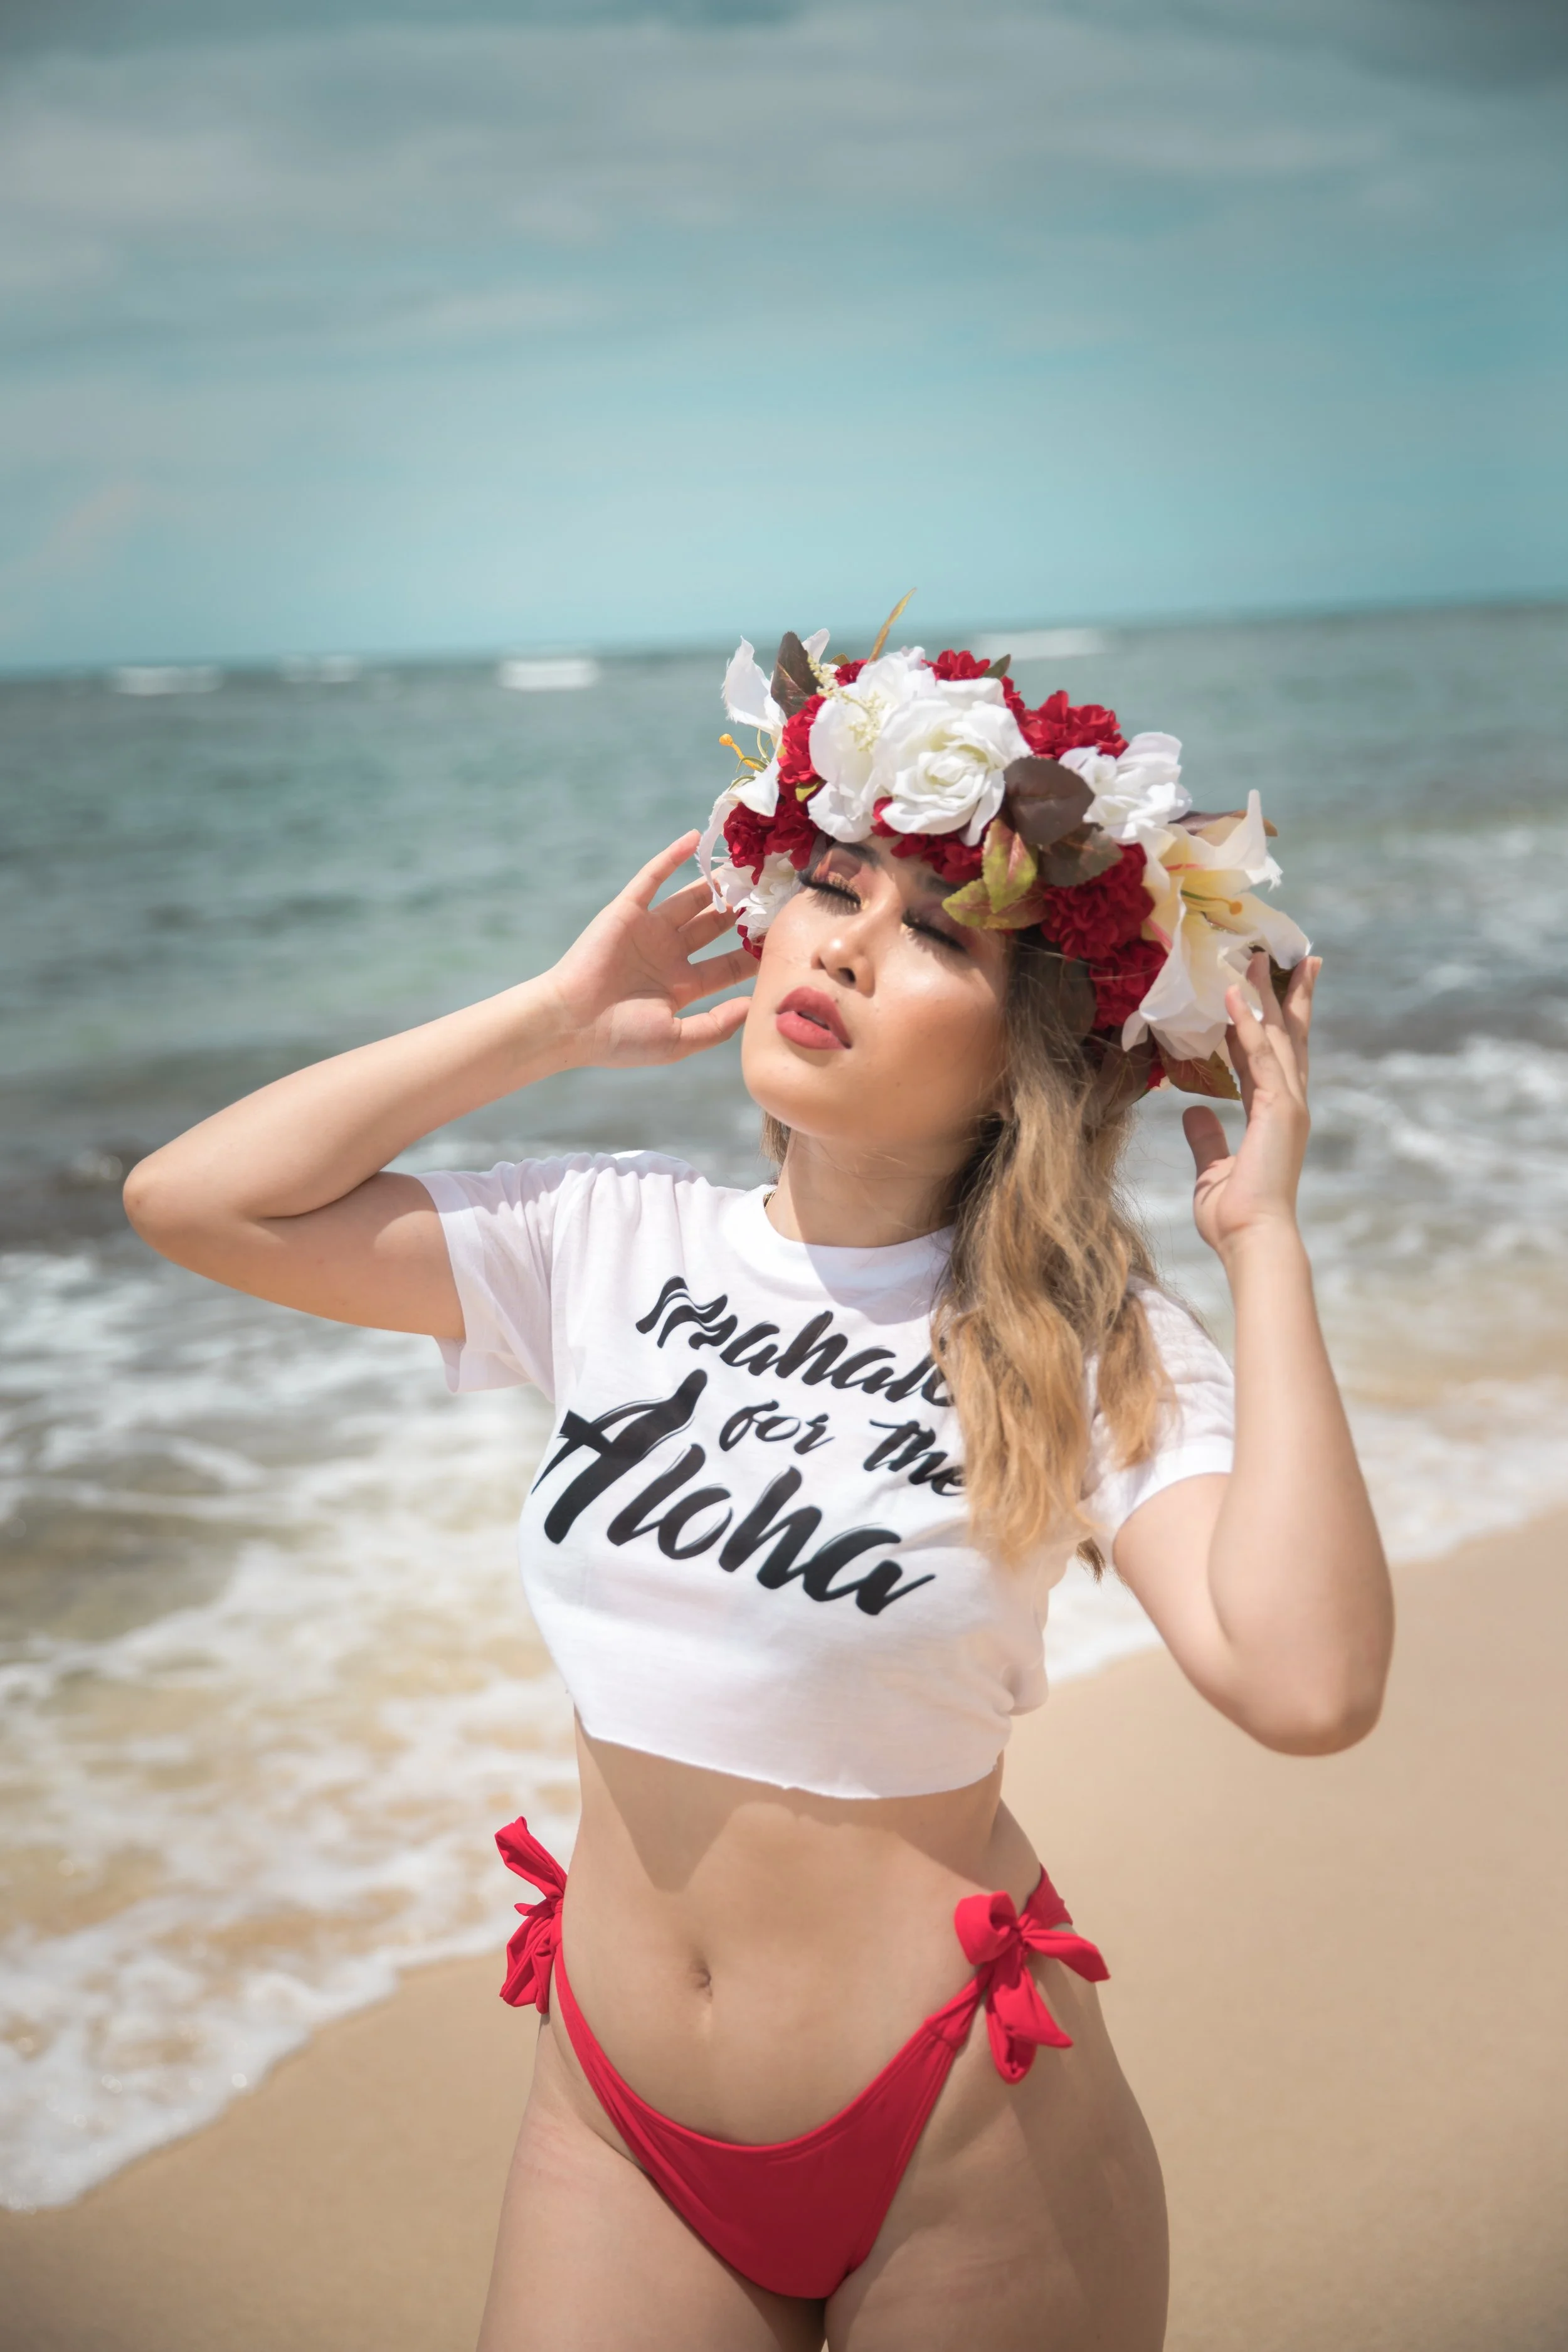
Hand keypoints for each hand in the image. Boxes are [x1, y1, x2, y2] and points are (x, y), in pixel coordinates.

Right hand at [546, 832, 755, 1067]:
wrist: (570, 1023)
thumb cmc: (620, 1039)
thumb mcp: (678, 1040)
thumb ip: (717, 1025)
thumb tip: (754, 1007)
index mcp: (682, 986)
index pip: (729, 965)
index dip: (756, 952)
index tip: (785, 937)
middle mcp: (668, 954)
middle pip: (716, 927)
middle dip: (744, 912)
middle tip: (775, 892)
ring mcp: (648, 930)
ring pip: (692, 899)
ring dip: (718, 883)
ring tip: (748, 864)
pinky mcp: (627, 911)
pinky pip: (652, 877)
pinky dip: (671, 857)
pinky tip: (695, 838)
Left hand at [1182, 952, 1319, 1258]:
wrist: (1253, 1240)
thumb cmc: (1236, 1215)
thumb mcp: (1214, 1168)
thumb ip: (1207, 1137)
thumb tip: (1193, 1110)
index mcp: (1275, 1115)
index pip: (1276, 1056)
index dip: (1274, 1021)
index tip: (1274, 989)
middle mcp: (1288, 1103)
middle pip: (1291, 1036)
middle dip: (1289, 994)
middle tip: (1291, 956)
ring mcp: (1288, 1103)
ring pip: (1279, 1035)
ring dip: (1265, 995)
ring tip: (1255, 958)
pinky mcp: (1278, 1108)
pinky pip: (1259, 1056)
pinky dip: (1248, 1024)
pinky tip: (1234, 996)